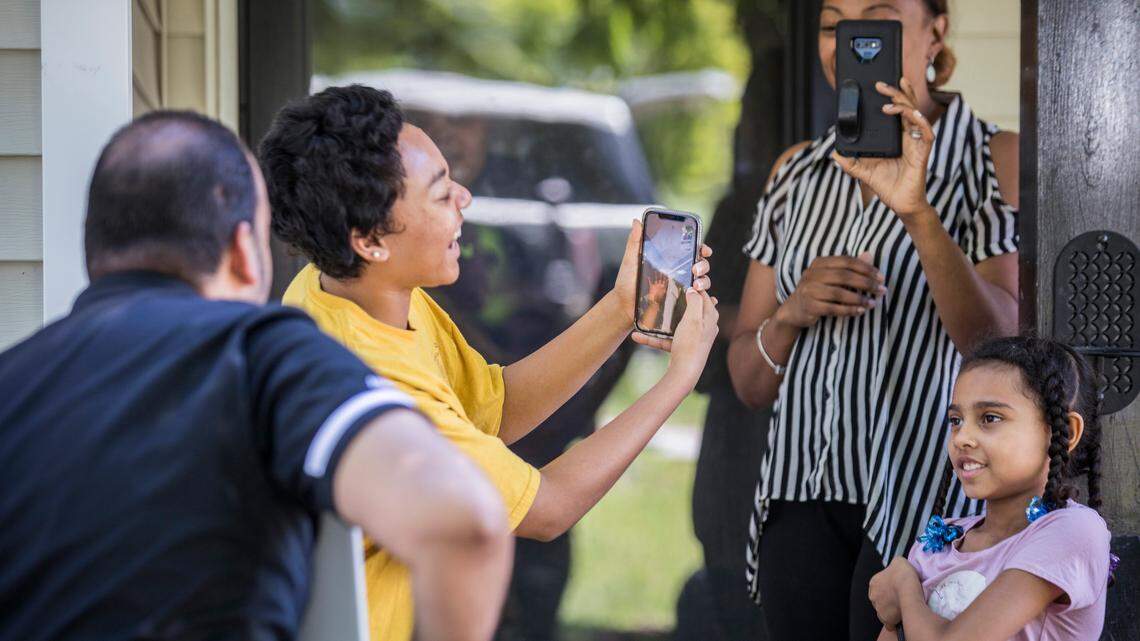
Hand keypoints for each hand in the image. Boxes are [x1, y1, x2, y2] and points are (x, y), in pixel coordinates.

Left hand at [613, 219, 712, 324]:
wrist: (624, 306)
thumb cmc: (626, 282)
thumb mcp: (630, 260)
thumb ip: (634, 241)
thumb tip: (637, 220)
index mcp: (668, 259)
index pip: (690, 250)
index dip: (701, 248)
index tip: (703, 249)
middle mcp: (677, 271)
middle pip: (700, 265)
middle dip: (703, 265)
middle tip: (696, 269)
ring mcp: (679, 286)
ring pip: (701, 281)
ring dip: (704, 281)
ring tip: (696, 285)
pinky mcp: (679, 301)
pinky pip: (695, 299)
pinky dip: (704, 299)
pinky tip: (705, 298)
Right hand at [634, 288, 717, 383]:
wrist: (684, 373)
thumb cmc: (690, 344)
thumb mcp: (693, 319)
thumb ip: (695, 301)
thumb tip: (693, 289)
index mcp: (710, 318)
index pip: (704, 296)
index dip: (694, 287)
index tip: (681, 279)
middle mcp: (704, 328)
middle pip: (690, 310)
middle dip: (676, 302)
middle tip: (664, 293)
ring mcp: (692, 339)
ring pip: (675, 325)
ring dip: (659, 322)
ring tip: (647, 314)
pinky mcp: (681, 349)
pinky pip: (666, 340)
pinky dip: (653, 338)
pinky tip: (636, 336)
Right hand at [777, 252, 885, 328]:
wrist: (795, 309)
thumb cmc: (818, 291)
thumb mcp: (832, 277)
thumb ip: (851, 267)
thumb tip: (870, 255)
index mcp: (819, 263)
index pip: (846, 261)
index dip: (865, 268)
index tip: (881, 277)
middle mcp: (812, 274)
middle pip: (844, 276)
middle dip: (866, 283)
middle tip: (881, 290)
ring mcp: (809, 290)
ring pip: (838, 293)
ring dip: (859, 298)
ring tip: (873, 303)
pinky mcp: (809, 306)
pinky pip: (833, 308)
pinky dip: (849, 310)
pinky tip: (861, 311)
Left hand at [831, 78, 935, 217]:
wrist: (900, 203)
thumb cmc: (887, 186)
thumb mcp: (863, 172)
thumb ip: (850, 162)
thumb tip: (834, 154)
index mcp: (897, 137)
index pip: (898, 110)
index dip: (894, 95)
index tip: (881, 85)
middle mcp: (909, 136)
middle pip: (907, 107)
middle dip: (897, 93)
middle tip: (882, 85)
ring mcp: (917, 143)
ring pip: (916, 115)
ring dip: (904, 104)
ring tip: (890, 99)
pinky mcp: (923, 152)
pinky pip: (926, 132)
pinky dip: (919, 121)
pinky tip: (910, 114)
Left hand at [869, 557, 919, 630]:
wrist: (908, 590)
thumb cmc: (903, 575)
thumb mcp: (899, 561)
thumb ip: (895, 565)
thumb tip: (897, 567)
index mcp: (874, 582)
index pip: (880, 585)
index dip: (890, 587)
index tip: (898, 588)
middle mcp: (873, 596)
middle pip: (881, 598)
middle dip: (889, 599)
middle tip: (901, 597)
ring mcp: (878, 608)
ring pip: (884, 610)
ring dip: (892, 610)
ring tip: (903, 607)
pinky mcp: (885, 619)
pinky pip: (889, 622)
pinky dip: (895, 621)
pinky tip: (902, 617)